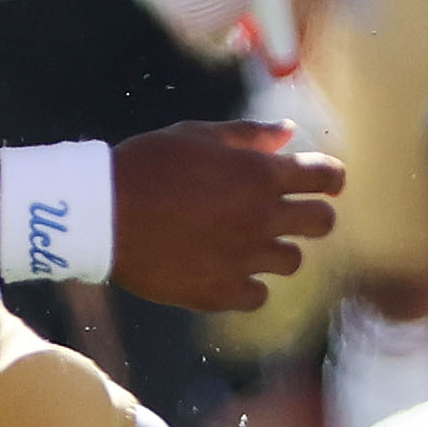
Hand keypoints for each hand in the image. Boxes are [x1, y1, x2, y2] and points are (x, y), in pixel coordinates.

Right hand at [111, 119, 341, 311]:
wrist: (99, 214)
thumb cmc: (146, 164)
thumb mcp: (197, 135)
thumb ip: (249, 135)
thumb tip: (289, 132)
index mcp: (260, 174)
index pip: (326, 177)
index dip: (328, 177)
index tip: (320, 180)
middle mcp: (262, 218)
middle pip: (323, 223)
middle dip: (313, 214)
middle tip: (290, 213)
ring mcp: (244, 258)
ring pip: (293, 261)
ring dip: (276, 249)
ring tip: (243, 240)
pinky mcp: (221, 292)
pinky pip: (259, 294)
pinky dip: (248, 283)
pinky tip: (224, 268)